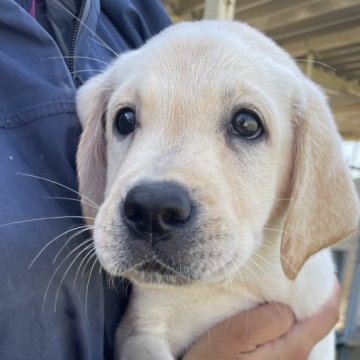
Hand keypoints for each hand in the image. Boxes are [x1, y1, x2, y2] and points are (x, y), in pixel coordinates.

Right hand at [183, 282, 339, 359]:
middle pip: (314, 321)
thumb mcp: (237, 335)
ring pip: (298, 326)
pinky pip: (287, 333)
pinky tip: (264, 308)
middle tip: (291, 270)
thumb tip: (288, 307)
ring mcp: (285, 359)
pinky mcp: (274, 359)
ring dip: (291, 305)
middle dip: (307, 295)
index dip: (328, 292)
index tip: (319, 269)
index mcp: (292, 349)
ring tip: (275, 285)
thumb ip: (270, 319)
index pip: (325, 318)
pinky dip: (281, 315)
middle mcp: (295, 357)